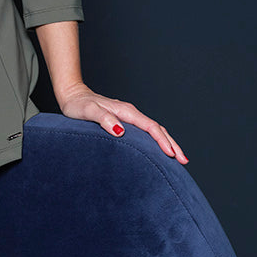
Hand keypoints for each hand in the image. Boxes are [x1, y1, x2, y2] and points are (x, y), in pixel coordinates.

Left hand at [56, 86, 187, 163]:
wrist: (72, 95)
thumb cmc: (77, 105)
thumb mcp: (88, 112)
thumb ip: (103, 119)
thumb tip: (120, 131)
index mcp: (126, 112)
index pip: (150, 127)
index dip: (162, 141)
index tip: (172, 154)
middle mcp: (130, 113)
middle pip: (158, 129)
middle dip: (172, 144)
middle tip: (184, 161)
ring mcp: (129, 117)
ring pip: (154, 130)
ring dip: (167, 142)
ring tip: (178, 158)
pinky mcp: (125, 120)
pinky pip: (146, 131)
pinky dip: (157, 140)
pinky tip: (158, 149)